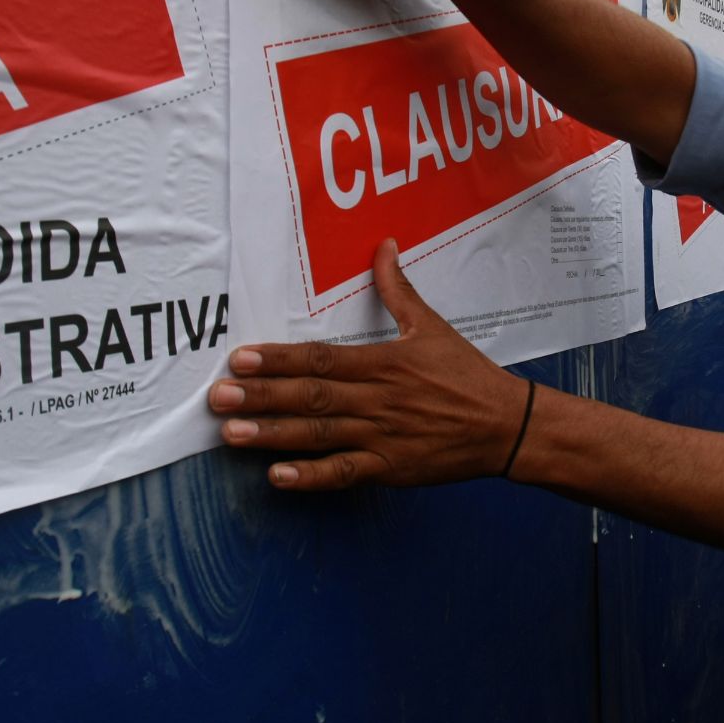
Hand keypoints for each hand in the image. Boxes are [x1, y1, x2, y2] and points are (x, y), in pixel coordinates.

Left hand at [209, 239, 529, 488]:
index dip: (278, 359)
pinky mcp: (390, 468)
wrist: (505, 425)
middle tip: (218, 397)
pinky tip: (279, 477)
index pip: (321, 358)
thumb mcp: (431, 326)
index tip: (239, 359)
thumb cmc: (466, 374)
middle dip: (262, 396)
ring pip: (320, 435)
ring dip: (273, 435)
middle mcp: (377, 400)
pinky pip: (345, 473)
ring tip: (232, 434)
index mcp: (383, 363)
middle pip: (311, 396)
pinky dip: (312, 477)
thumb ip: (398, 289)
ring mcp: (382, 437)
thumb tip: (383, 245)